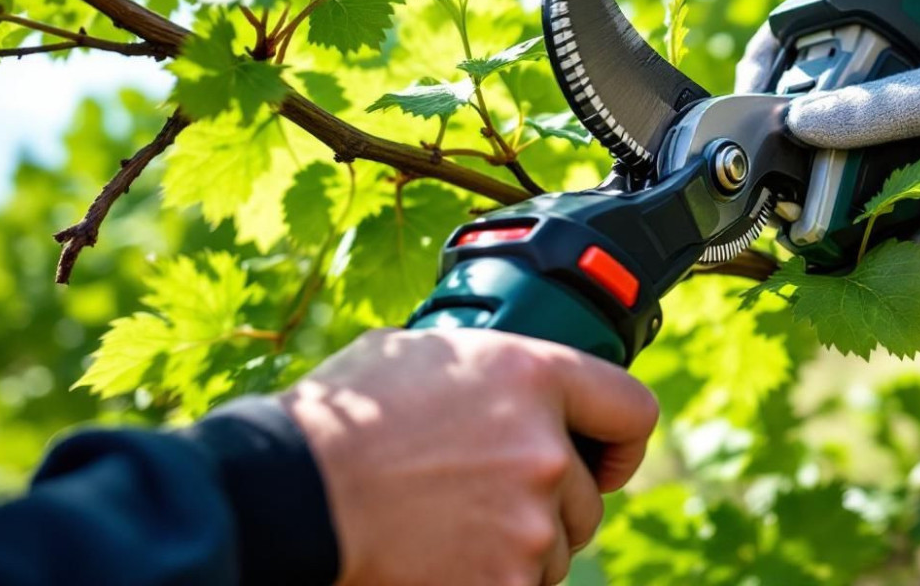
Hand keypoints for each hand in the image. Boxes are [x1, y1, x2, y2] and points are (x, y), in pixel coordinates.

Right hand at [280, 328, 658, 585]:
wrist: (287, 495)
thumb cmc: (339, 420)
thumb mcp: (417, 355)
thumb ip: (483, 368)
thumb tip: (493, 377)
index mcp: (533, 377)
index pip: (632, 410)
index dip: (621, 440)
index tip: (603, 458)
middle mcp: (545, 450)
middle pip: (585, 497)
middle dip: (546, 505)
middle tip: (484, 501)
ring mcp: (528, 525)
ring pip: (555, 550)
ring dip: (519, 548)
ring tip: (450, 530)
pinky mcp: (504, 583)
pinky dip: (491, 579)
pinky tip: (442, 561)